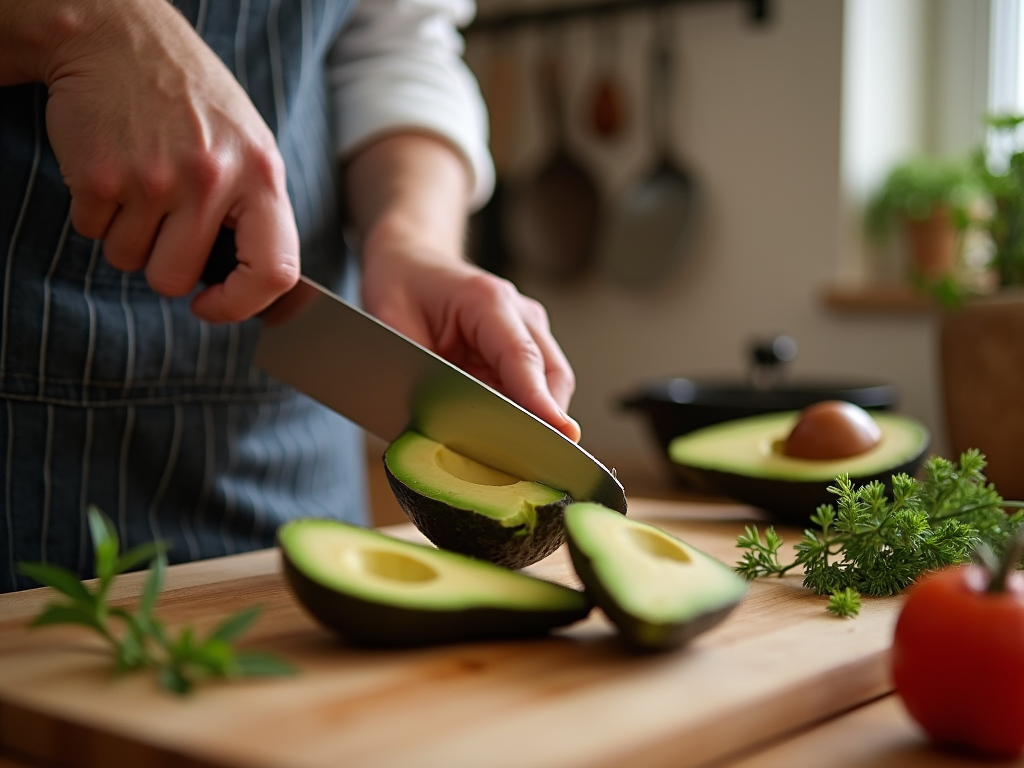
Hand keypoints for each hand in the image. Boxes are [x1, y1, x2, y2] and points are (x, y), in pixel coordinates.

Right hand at [37, 0, 299, 320]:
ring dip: (127, 236)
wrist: (119, 36)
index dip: (242, 305)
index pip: (275, 272)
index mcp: (260, 176)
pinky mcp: (101, 176)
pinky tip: (113, 170)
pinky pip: (93, 233)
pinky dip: (96, 214)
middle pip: (175, 279)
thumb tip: (256, 286)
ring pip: (129, 262)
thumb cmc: (192, 100)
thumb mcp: (248, 146)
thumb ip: (257, 211)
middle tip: (163, 222)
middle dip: (162, 264)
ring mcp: (154, 179)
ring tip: (140, 184)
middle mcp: (212, 180)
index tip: (212, 306)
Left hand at [347, 133, 578, 440]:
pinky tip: (498, 434)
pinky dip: (522, 413)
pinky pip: (534, 387)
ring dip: (532, 420)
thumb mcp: (391, 322)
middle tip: (523, 465)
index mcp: (487, 300)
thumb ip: (416, 369)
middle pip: (550, 378)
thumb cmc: (402, 285)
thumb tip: (431, 420)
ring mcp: (528, 330)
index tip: (561, 437)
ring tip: (503, 452)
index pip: (522, 358)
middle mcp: (519, 314)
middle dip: (542, 422)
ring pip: (549, 386)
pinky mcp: (525, 347)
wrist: (412, 259)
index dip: (540, 402)